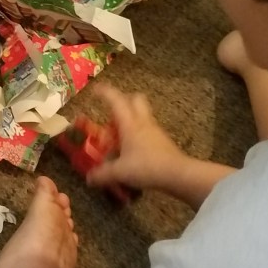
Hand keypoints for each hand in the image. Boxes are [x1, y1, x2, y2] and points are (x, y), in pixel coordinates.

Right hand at [88, 84, 237, 208]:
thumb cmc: (146, 167)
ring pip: (142, 114)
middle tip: (111, 113)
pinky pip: (148, 128)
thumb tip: (89, 178)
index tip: (95, 89)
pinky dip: (138, 132)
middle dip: (123, 101)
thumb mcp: (120, 172)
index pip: (116, 100)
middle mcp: (143, 122)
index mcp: (130, 124)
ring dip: (130, 118)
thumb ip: (102, 174)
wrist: (177, 174)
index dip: (104, 92)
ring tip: (119, 135)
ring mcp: (155, 130)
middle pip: (135, 99)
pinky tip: (133, 147)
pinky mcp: (162, 140)